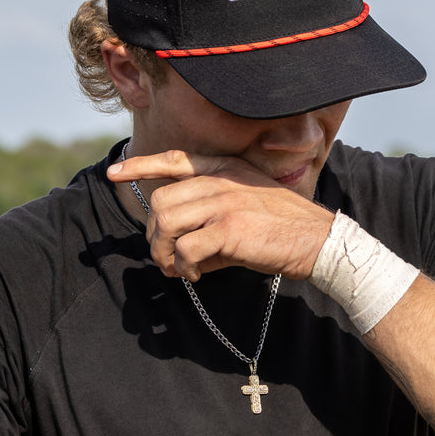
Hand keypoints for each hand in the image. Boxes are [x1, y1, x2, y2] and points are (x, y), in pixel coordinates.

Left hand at [107, 150, 333, 281]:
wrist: (320, 242)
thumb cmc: (283, 230)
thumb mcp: (246, 206)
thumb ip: (210, 217)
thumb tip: (179, 253)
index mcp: (226, 168)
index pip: (174, 159)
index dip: (140, 166)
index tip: (114, 174)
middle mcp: (222, 180)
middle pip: (161, 201)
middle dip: (154, 235)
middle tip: (167, 259)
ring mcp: (225, 203)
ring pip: (166, 224)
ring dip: (165, 253)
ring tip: (179, 269)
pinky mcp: (230, 230)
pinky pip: (186, 249)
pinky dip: (185, 268)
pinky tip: (198, 275)